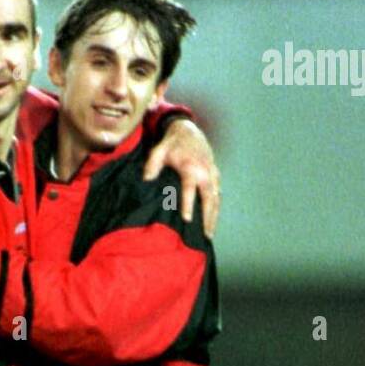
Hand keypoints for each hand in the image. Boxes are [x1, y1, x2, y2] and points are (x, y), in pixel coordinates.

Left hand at [142, 118, 220, 236]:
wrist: (187, 130)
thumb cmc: (170, 144)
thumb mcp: (158, 151)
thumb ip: (152, 166)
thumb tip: (146, 181)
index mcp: (190, 167)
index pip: (190, 189)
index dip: (188, 204)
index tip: (187, 220)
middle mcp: (204, 171)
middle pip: (209, 198)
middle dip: (208, 217)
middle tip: (205, 235)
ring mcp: (211, 172)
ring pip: (216, 198)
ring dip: (214, 216)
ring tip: (209, 235)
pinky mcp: (215, 173)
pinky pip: (218, 193)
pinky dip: (216, 207)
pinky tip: (213, 221)